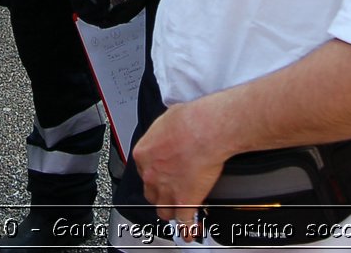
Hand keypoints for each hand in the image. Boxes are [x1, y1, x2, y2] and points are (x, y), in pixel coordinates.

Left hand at [133, 99, 229, 237]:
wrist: (207, 129)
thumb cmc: (190, 120)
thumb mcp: (167, 119)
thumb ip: (163, 133)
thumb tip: (168, 131)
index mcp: (144, 154)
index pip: (144, 170)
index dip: (155, 171)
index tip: (162, 171)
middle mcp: (151, 174)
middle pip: (150, 192)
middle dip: (159, 192)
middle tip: (170, 188)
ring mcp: (167, 190)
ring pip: (163, 209)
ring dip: (170, 209)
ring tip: (178, 209)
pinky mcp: (185, 200)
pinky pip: (184, 221)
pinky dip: (187, 227)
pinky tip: (190, 230)